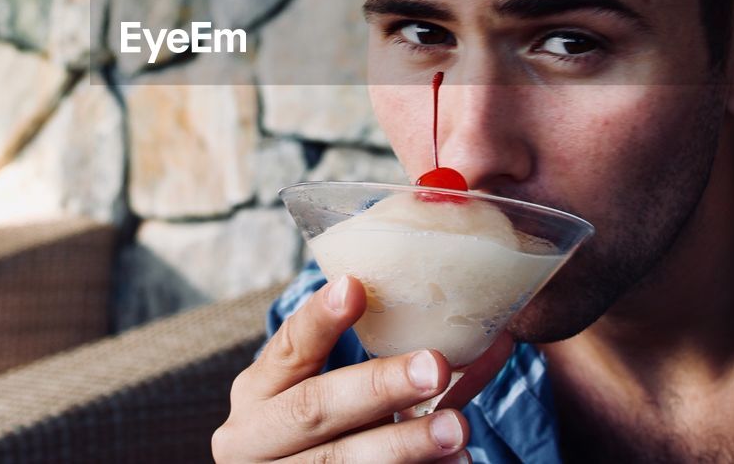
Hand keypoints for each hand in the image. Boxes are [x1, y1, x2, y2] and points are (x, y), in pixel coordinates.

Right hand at [212, 275, 512, 462]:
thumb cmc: (318, 428)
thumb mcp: (318, 390)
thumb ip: (380, 361)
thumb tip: (479, 328)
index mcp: (256, 394)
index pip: (287, 348)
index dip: (319, 319)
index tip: (355, 286)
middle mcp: (255, 438)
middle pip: (314, 409)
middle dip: (377, 386)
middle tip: (435, 367)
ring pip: (339, 462)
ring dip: (404, 443)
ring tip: (457, 428)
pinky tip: (454, 463)